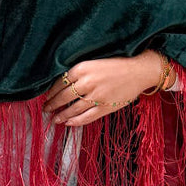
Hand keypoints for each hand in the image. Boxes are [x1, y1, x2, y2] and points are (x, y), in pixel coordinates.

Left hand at [43, 50, 164, 126]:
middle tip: (45, 109)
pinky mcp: (105, 107)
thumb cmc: (118, 63)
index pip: (60, 83)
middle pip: (63, 97)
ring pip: (73, 109)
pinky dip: (75, 121)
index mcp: (82, 68)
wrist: (139, 70)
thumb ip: (80, 72)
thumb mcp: (94, 61)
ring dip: (61, 115)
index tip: (46, 96)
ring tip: (54, 119)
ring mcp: (96, 96)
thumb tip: (63, 83)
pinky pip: (86, 117)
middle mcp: (87, 82)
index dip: (51, 92)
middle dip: (52, 104)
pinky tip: (68, 123)